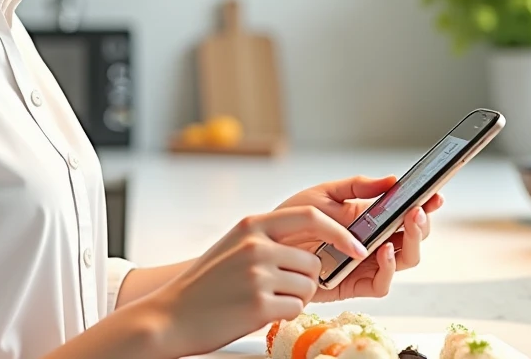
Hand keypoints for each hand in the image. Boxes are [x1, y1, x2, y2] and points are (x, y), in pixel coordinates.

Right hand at [147, 207, 368, 357]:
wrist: (172, 314)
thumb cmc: (206, 284)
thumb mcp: (234, 245)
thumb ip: (268, 238)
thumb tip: (314, 242)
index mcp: (252, 225)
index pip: (311, 216)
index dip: (341, 232)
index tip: (358, 247)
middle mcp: (256, 245)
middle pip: (313, 261)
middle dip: (305, 279)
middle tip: (279, 289)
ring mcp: (258, 274)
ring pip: (307, 287)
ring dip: (294, 298)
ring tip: (263, 300)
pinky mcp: (259, 305)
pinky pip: (296, 309)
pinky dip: (284, 314)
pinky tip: (258, 312)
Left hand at [275, 175, 443, 302]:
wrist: (268, 245)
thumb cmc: (293, 219)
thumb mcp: (324, 193)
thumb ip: (357, 186)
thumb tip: (391, 180)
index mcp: (371, 218)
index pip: (405, 213)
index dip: (425, 205)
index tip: (436, 194)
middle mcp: (374, 242)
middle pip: (412, 238)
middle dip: (421, 224)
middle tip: (419, 209)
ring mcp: (367, 264)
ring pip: (405, 260)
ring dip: (411, 242)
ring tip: (407, 223)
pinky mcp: (355, 285)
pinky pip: (381, 284)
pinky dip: (388, 269)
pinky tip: (382, 250)